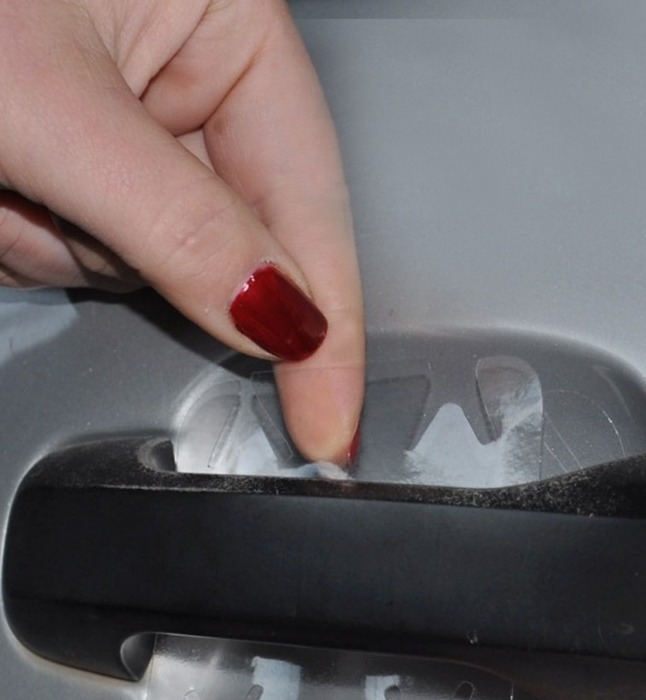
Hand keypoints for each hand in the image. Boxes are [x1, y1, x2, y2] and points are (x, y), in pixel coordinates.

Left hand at [0, 0, 361, 461]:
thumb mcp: (47, 105)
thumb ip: (182, 226)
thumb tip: (286, 322)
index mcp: (224, 25)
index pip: (311, 208)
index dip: (324, 331)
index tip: (329, 427)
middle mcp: (187, 71)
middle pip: (220, 244)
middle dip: (123, 252)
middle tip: (33, 196)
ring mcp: (128, 118)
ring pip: (139, 261)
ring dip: (52, 241)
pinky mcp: (73, 155)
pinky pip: (79, 249)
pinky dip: (23, 236)